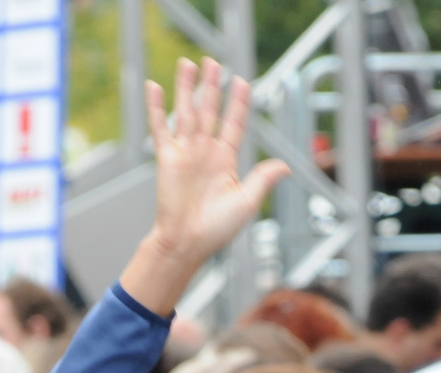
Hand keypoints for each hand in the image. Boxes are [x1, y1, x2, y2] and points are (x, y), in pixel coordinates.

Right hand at [120, 59, 289, 314]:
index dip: (239, 103)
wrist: (187, 242)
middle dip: (212, 86)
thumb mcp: (247, 201)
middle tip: (213, 62)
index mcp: (226, 159)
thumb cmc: (217, 228)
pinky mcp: (167, 157)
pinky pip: (161, 127)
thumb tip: (286, 166)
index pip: (234, 123)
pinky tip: (155, 87)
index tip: (243, 82)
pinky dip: (157, 107)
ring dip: (187, 87)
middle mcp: (206, 151)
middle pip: (210, 110)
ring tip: (188, 63)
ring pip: (187, 111)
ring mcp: (186, 152)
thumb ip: (263, 179)